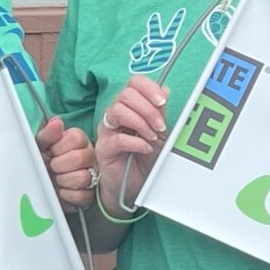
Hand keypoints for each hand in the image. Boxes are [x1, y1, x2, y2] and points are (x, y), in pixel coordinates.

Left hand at [36, 116, 93, 208]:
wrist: (39, 185)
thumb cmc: (41, 161)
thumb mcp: (39, 145)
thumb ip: (47, 134)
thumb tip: (57, 122)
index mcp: (78, 140)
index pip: (76, 138)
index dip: (59, 147)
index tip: (52, 151)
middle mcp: (89, 156)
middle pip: (80, 158)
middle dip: (59, 165)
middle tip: (53, 166)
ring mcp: (92, 175)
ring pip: (82, 177)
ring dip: (63, 180)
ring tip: (56, 178)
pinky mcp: (89, 194)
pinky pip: (82, 195)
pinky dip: (66, 194)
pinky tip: (61, 189)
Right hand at [94, 77, 169, 203]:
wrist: (134, 186)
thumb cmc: (144, 159)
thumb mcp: (159, 133)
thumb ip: (160, 112)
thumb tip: (165, 89)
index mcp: (129, 107)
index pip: (133, 83)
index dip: (149, 88)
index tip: (162, 101)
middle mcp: (115, 115)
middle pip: (125, 95)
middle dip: (148, 109)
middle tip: (160, 126)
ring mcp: (107, 131)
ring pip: (118, 111)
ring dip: (141, 123)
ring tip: (151, 137)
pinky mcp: (104, 148)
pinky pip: (118, 138)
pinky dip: (136, 142)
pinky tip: (145, 148)